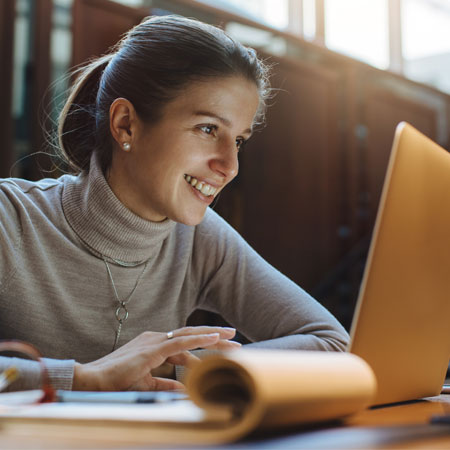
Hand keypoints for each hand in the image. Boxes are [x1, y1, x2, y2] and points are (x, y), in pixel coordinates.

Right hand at [73, 326, 239, 391]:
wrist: (94, 381)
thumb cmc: (116, 382)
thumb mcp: (147, 382)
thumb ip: (165, 382)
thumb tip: (183, 387)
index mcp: (155, 344)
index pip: (185, 343)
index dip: (204, 345)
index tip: (222, 348)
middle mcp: (156, 338)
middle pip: (191, 335)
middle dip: (214, 336)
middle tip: (234, 338)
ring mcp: (154, 341)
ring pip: (190, 335)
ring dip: (211, 336)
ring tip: (231, 338)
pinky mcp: (152, 348)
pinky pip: (180, 341)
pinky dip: (198, 339)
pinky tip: (214, 339)